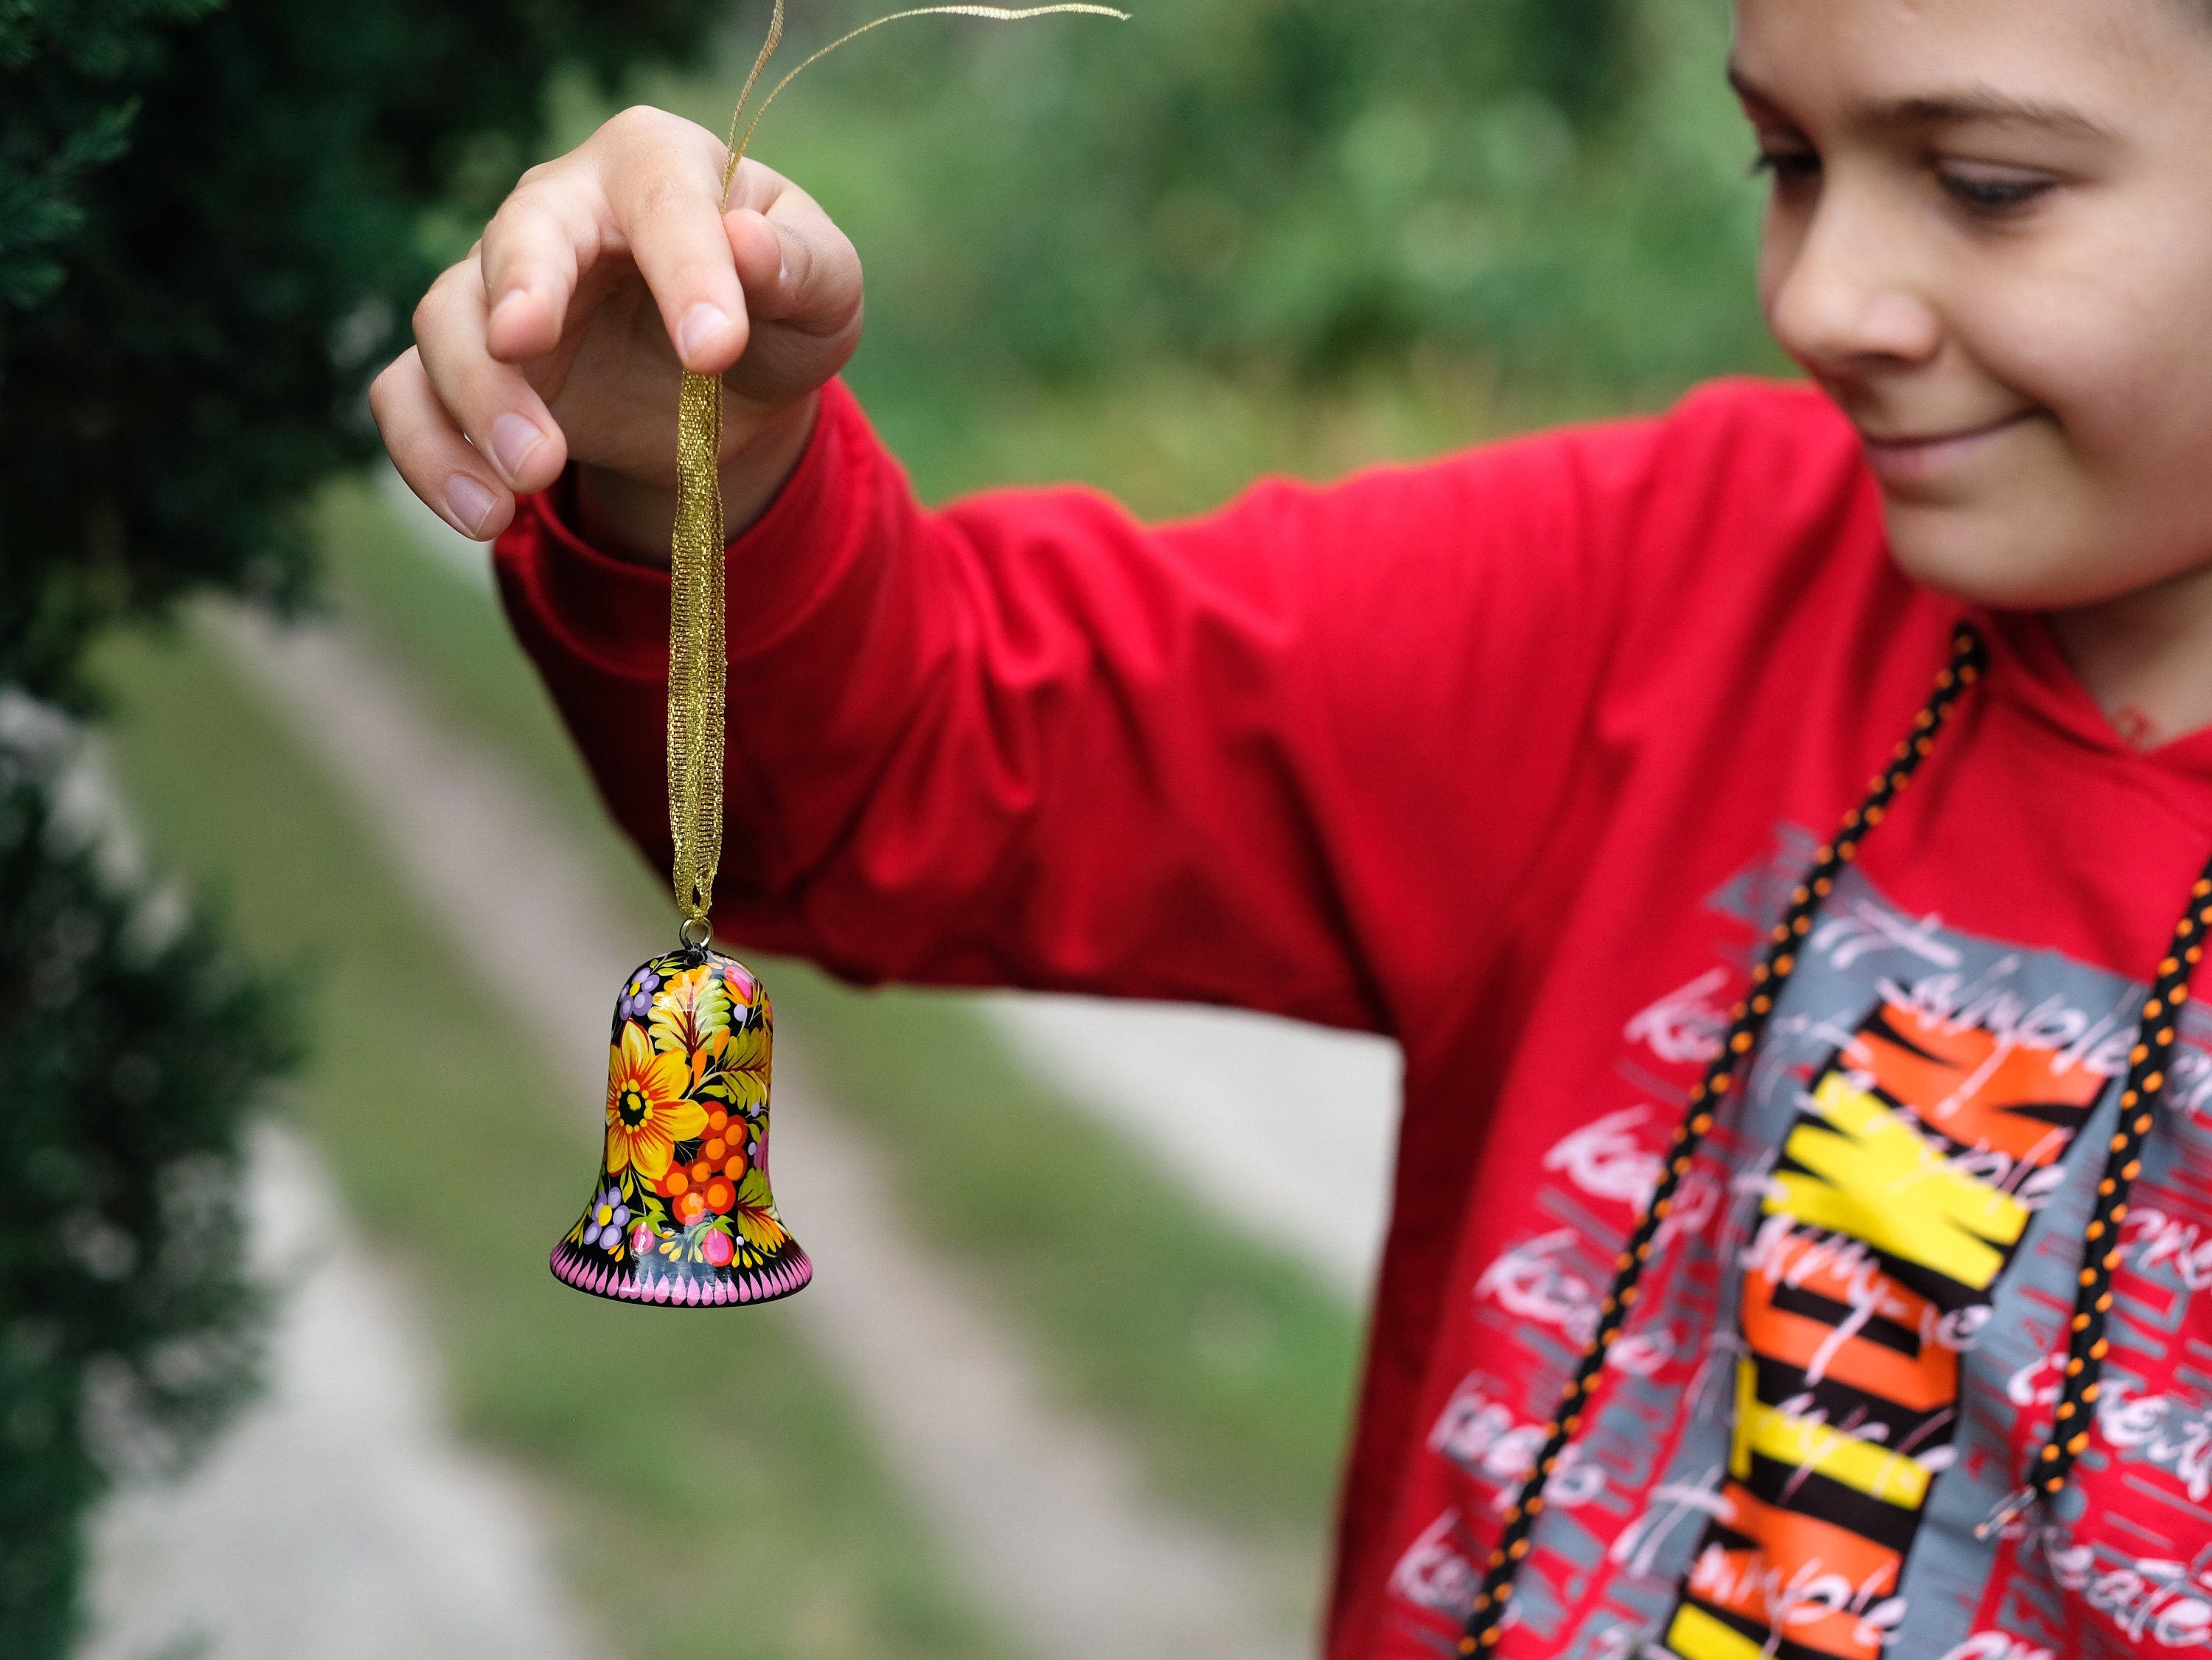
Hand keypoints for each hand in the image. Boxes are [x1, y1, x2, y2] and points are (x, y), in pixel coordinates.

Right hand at [371, 105, 864, 562]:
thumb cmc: (778, 305)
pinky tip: (482, 514)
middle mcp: (559, 208)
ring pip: (446, 319)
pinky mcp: (469, 366)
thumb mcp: (825, 290)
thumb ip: (804, 267)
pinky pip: (408, 396)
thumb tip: (751, 245)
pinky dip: (430, 455)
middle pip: (517, 237)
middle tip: (523, 346)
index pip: (662, 200)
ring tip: (534, 477)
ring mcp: (499, 287)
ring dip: (479, 399)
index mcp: (655, 165)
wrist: (730, 377)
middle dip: (519, 293)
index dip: (686, 270)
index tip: (716, 349)